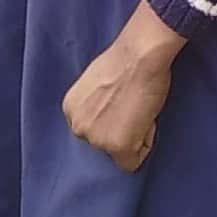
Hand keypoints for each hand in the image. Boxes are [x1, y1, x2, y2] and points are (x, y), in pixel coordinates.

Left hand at [62, 0, 185, 171]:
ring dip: (133, 137)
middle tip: (134, 107)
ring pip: (119, 154)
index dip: (113, 118)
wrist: (141, 54)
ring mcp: (97, 139)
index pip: (93, 128)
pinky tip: (146, 119)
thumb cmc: (127, 57)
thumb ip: (96, 103)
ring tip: (140, 109)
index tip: (123, 104)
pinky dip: (144, 145)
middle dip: (120, 131)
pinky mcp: (118, 146)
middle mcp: (78, 127)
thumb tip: (108, 111)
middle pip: (104, 144)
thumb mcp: (97, 82)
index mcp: (71, 108)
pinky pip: (133, 161)